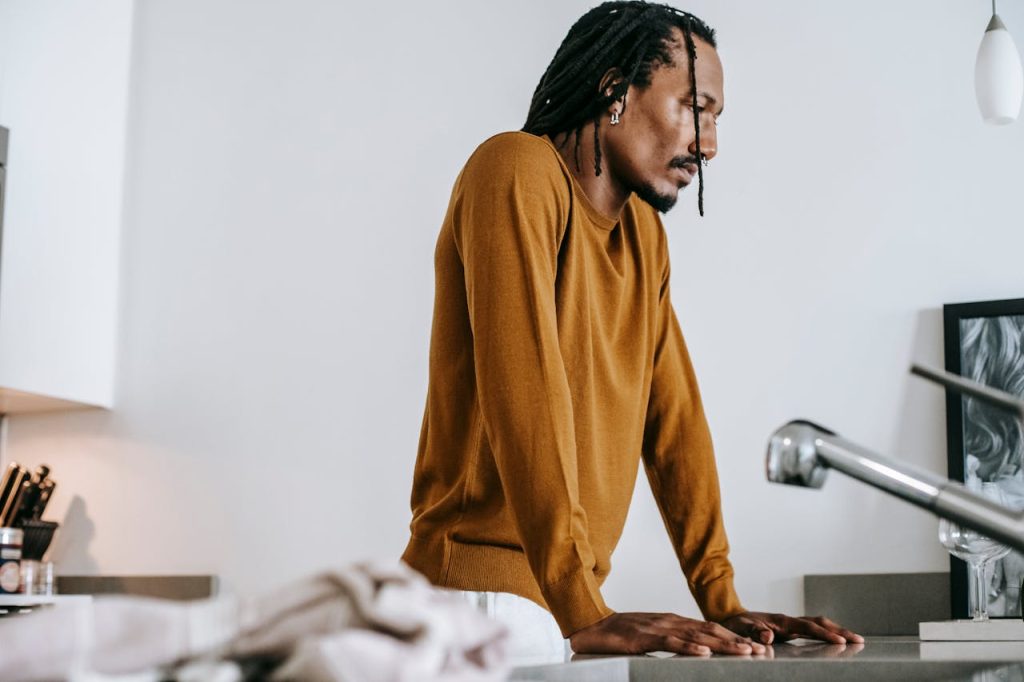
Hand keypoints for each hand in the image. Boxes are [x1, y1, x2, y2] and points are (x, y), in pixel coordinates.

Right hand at [569, 612, 767, 655]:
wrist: (594, 626)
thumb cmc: (623, 634)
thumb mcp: (654, 636)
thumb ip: (674, 640)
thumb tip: (697, 650)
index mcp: (675, 622)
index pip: (710, 629)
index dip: (733, 638)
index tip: (754, 647)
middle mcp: (672, 622)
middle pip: (710, 631)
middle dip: (737, 641)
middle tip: (760, 651)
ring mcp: (659, 628)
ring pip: (697, 636)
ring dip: (723, 645)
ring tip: (744, 652)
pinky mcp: (645, 638)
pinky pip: (670, 643)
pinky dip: (688, 647)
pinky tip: (704, 653)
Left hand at [719, 611, 863, 645]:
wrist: (731, 618)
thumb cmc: (737, 625)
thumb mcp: (742, 629)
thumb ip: (755, 633)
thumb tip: (768, 636)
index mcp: (781, 621)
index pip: (808, 627)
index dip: (825, 635)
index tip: (841, 641)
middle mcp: (789, 620)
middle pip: (819, 623)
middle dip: (840, 630)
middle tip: (859, 640)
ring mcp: (790, 624)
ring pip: (818, 625)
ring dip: (836, 631)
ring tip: (855, 640)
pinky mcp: (790, 629)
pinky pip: (812, 630)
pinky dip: (826, 633)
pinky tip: (836, 640)